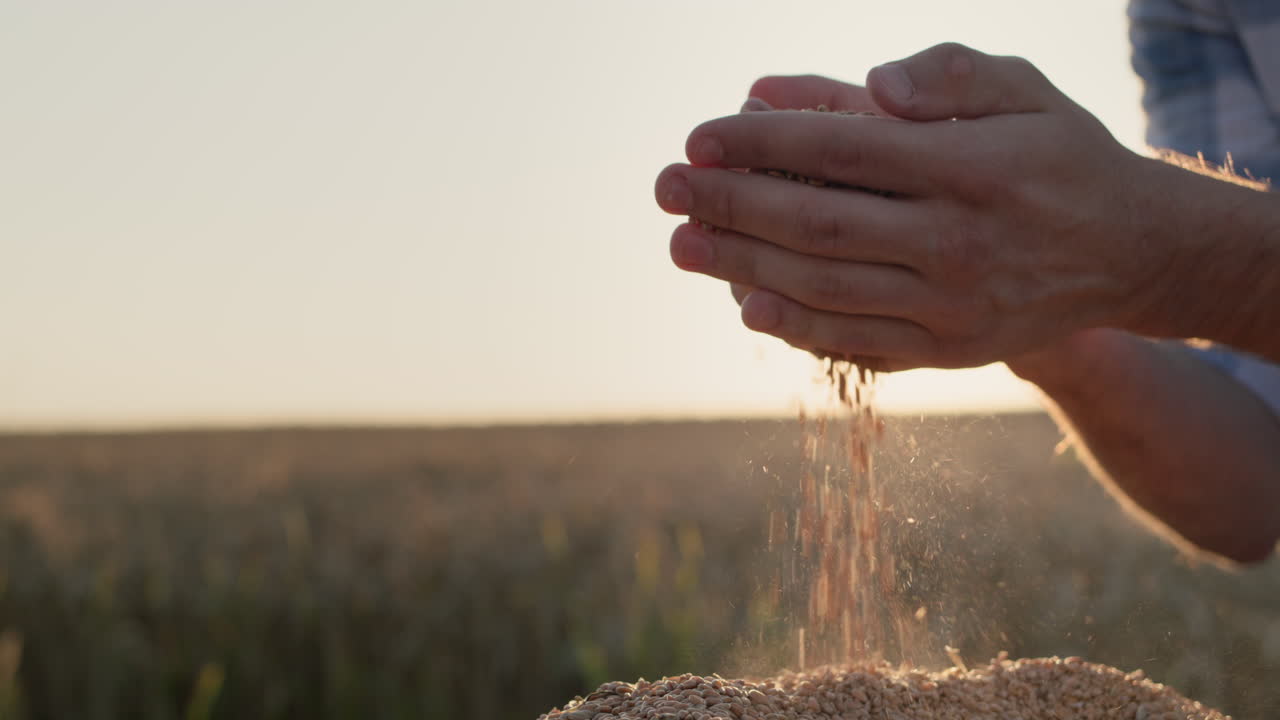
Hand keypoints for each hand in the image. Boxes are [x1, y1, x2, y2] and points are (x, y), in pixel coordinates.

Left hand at [655, 43, 1172, 370]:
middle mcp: (960, 241)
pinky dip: (797, 326)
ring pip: (827, 287)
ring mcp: (953, 305)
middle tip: (666, 188)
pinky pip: (859, 341)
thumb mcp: (1023, 88)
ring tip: (682, 243)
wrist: (1131, 252)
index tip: (699, 136)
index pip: (841, 150)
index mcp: (973, 167)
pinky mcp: (950, 350)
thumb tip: (865, 84)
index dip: (761, 142)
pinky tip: (745, 304)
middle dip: (730, 203)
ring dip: (742, 265)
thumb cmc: (1061, 155)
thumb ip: (946, 73)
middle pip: (818, 223)